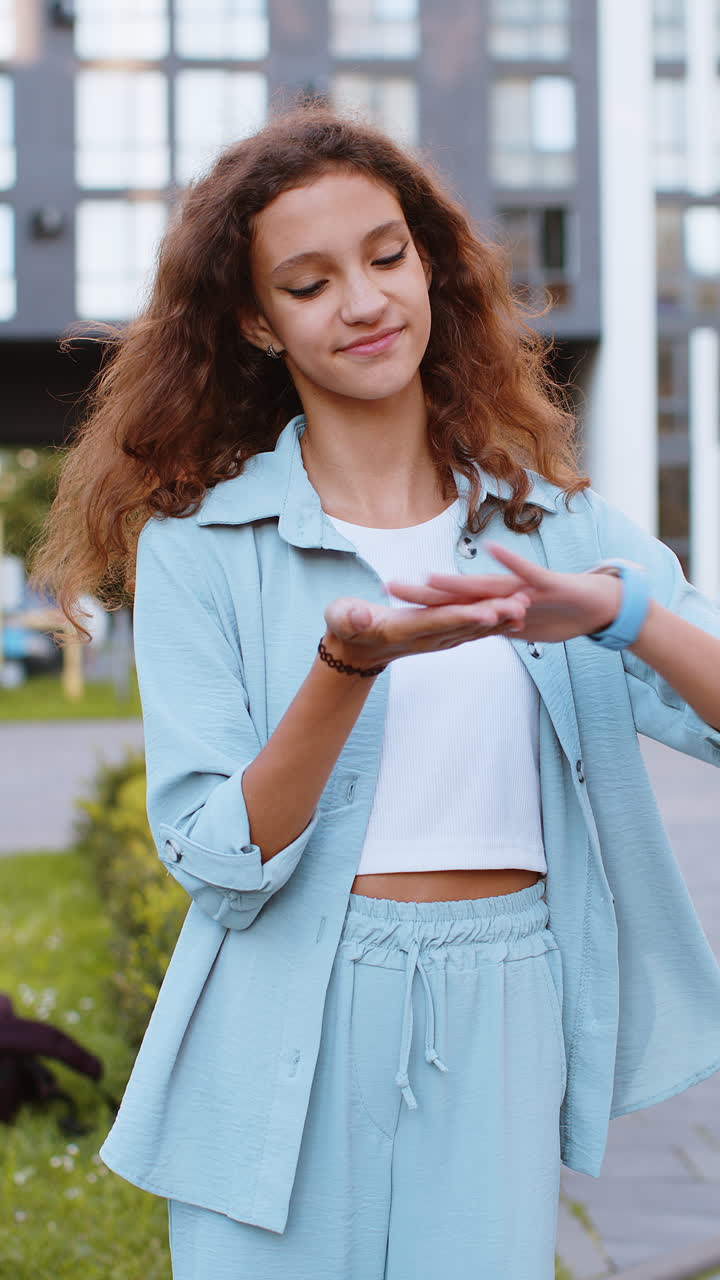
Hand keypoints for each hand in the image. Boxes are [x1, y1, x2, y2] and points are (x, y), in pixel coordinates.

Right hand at [323, 577, 532, 667]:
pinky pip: (472, 631)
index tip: (488, 612)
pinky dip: (494, 624)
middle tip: (522, 605)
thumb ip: (349, 617)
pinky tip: (515, 617)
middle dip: (494, 616)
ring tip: (527, 606)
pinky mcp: (442, 637)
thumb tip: (356, 616)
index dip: (464, 617)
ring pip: (474, 630)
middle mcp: (427, 638)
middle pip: (465, 626)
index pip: (439, 622)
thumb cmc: (345, 626)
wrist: (355, 649)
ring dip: (500, 620)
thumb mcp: (340, 618)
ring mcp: (436, 640)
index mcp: (404, 630)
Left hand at [383, 542, 623, 644]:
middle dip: (424, 594)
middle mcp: (503, 593)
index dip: (421, 609)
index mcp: (495, 607)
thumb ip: (496, 625)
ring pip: (486, 586)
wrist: (599, 605)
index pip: (452, 609)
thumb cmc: (559, 614)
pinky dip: (511, 562)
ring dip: (459, 583)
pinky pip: (526, 573)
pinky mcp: (546, 585)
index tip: (389, 608)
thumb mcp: (521, 628)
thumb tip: (471, 631)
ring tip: (429, 578)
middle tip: (390, 587)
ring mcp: (523, 588)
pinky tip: (493, 550)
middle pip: (458, 595)